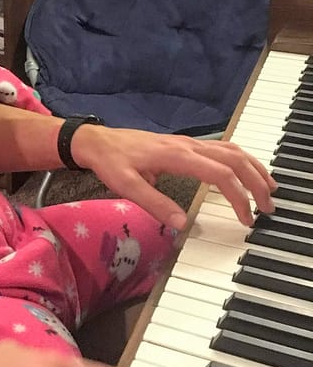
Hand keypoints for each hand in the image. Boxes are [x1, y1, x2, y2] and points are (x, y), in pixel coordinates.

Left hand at [70, 125, 275, 227]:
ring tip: (269, 188)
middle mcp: (188, 146)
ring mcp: (188, 143)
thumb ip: (155, 204)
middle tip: (268, 207)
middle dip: (256, 182)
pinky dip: (240, 159)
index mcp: (177, 156)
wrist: (97, 142)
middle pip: (234, 159)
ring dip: (253, 167)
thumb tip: (182, 224)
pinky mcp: (185, 144)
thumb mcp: (126, 186)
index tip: (246, 219)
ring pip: (231, 150)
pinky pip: (221, 148)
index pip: (220, 174)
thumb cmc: (111, 163)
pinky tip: (246, 171)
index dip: (238, 197)